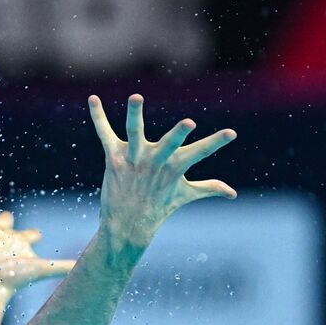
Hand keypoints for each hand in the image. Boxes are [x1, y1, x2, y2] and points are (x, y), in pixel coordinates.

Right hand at [0, 164, 73, 291]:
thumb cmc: (13, 278)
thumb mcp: (43, 268)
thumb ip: (65, 266)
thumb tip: (94, 266)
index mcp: (18, 245)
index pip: (30, 235)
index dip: (34, 234)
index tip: (37, 235)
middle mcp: (0, 237)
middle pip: (5, 222)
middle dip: (6, 220)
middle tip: (7, 218)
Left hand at [88, 94, 236, 249]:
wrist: (127, 226)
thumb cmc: (159, 208)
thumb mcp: (185, 195)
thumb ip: (209, 188)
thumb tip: (232, 193)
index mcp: (175, 168)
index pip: (201, 152)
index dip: (217, 142)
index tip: (232, 133)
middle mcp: (155, 162)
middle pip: (169, 144)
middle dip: (178, 134)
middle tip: (188, 123)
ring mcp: (134, 159)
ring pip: (134, 132)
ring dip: (135, 115)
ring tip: (136, 97)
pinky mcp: (114, 158)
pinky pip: (104, 134)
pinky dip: (98, 116)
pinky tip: (92, 99)